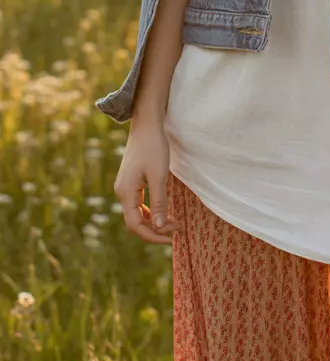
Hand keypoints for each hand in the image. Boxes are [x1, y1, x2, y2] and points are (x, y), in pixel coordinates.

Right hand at [113, 114, 184, 244]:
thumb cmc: (153, 147)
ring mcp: (125, 187)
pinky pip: (138, 204)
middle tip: (177, 228)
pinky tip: (163, 212)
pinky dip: (150, 211)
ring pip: (137, 214)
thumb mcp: (159, 176)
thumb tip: (158, 227)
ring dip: (154, 221)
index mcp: (125, 193)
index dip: (153, 235)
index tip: (172, 236)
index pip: (135, 225)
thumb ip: (158, 202)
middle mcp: (122, 192)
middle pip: (135, 222)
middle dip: (156, 229)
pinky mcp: (130, 182)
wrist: (147, 125)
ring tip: (173, 223)